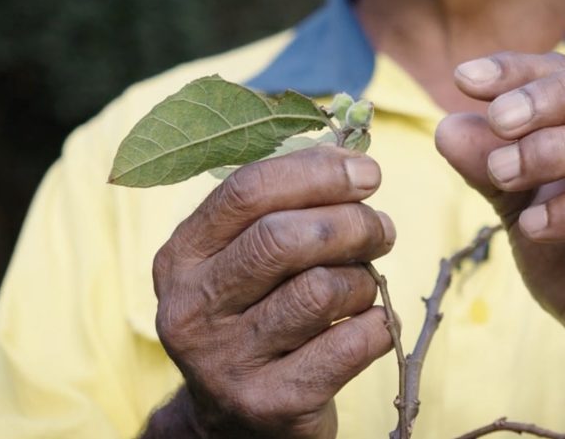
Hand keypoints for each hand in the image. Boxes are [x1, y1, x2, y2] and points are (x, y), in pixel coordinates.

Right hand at [145, 147, 395, 438]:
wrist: (237, 423)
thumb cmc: (256, 318)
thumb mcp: (243, 260)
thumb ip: (281, 208)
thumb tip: (351, 152)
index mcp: (181, 257)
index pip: (247, 190)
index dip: (318, 172)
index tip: (367, 173)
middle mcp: (191, 308)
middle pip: (283, 238)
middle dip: (352, 223)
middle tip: (382, 230)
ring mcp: (225, 362)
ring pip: (320, 291)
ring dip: (364, 280)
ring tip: (366, 284)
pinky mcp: (269, 404)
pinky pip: (349, 344)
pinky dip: (378, 325)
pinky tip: (370, 324)